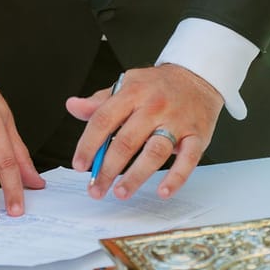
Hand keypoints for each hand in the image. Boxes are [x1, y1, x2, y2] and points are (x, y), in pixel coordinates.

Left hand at [67, 64, 222, 200]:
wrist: (197, 77)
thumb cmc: (158, 85)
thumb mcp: (127, 85)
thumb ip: (100, 101)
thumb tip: (72, 106)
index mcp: (133, 92)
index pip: (104, 119)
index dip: (88, 144)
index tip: (79, 164)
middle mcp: (154, 106)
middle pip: (127, 141)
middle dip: (108, 169)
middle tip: (95, 188)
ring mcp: (177, 121)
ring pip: (154, 152)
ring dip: (135, 176)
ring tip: (120, 192)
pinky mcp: (197, 136)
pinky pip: (188, 160)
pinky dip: (176, 178)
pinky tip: (163, 191)